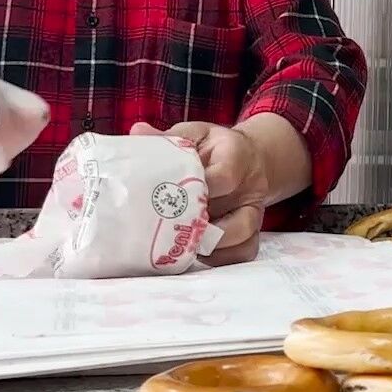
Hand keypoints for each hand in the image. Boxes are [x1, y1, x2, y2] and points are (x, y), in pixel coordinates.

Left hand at [131, 121, 266, 264]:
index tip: (171, 197)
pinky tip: (195, 253)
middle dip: (200, 226)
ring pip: (243, 237)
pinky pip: (243, 252)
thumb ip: (168, 136)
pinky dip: (219, 258)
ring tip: (181, 245)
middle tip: (169, 228)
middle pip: (234, 216)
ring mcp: (254, 211)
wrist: (248, 157)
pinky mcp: (254, 230)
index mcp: (237, 156)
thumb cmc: (214, 147)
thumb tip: (136, 132)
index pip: (224, 177)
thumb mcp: (194, 133)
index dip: (199, 191)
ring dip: (210, 246)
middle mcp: (251, 187)